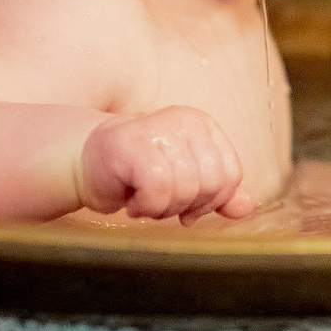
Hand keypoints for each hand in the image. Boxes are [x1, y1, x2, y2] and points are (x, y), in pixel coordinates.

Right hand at [78, 107, 252, 223]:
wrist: (84, 160)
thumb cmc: (136, 171)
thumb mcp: (184, 179)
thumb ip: (217, 193)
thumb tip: (245, 207)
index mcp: (203, 125)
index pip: (230, 175)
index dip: (211, 201)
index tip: (186, 206)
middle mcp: (185, 121)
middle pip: (212, 184)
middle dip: (187, 206)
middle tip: (160, 203)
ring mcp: (160, 130)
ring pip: (186, 189)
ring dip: (163, 209)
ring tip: (145, 201)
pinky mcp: (135, 145)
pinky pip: (159, 190)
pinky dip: (146, 207)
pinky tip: (132, 202)